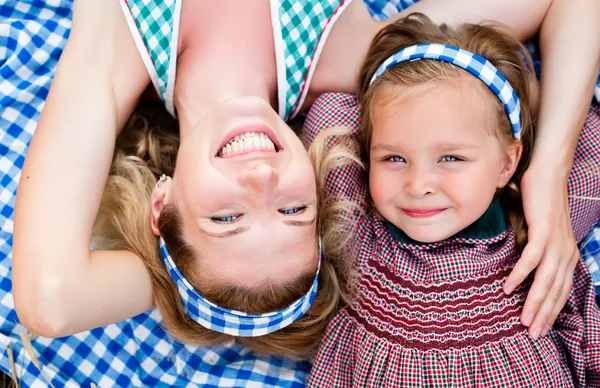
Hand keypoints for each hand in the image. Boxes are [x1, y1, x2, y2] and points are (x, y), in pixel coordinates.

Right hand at [503, 165, 578, 339]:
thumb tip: (525, 267)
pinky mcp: (543, 232)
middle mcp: (566, 252)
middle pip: (556, 291)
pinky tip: (510, 287)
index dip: (552, 312)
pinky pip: (531, 259)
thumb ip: (539, 250)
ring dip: (534, 302)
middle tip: (533, 334)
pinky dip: (521, 275)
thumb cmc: (543, 202)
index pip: (562, 291)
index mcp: (568, 255)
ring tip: (523, 319)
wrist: (548, 174)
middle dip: (545, 315)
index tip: (541, 329)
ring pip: (546, 280)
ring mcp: (556, 243)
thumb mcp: (544, 232)